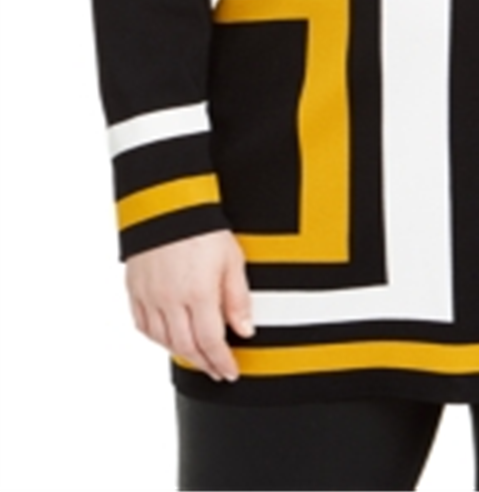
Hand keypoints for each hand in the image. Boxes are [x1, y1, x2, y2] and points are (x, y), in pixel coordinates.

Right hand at [124, 228, 254, 381]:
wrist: (169, 205)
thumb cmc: (202, 228)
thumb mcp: (232, 260)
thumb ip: (238, 298)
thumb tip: (245, 330)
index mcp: (198, 294)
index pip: (210, 341)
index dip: (221, 361)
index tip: (230, 372)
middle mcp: (170, 300)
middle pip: (186, 346)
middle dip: (204, 363)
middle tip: (217, 371)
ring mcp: (149, 297)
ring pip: (163, 340)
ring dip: (182, 353)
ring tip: (198, 357)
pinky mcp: (134, 290)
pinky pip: (143, 325)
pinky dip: (157, 338)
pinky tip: (169, 338)